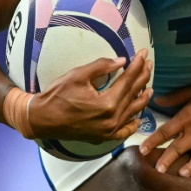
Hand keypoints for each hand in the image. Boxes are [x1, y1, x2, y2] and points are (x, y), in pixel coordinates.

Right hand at [29, 48, 152, 142]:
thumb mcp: (78, 75)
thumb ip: (102, 66)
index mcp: (107, 104)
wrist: (41, 119)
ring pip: (132, 112)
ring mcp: (108, 131)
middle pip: (132, 94)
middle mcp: (111, 120)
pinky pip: (123, 131)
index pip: (128, 80)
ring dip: (142, 98)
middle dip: (142, 77)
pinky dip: (132, 123)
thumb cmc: (57, 95)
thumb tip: (122, 61)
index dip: (137, 65)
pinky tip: (138, 117)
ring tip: (149, 87)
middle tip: (149, 64)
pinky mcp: (102, 137)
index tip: (143, 53)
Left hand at [139, 84, 190, 177]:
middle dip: (166, 158)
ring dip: (190, 167)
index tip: (141, 150)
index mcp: (187, 117)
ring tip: (183, 174)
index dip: (152, 140)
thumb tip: (158, 99)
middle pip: (178, 147)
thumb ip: (176, 97)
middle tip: (157, 168)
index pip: (166, 131)